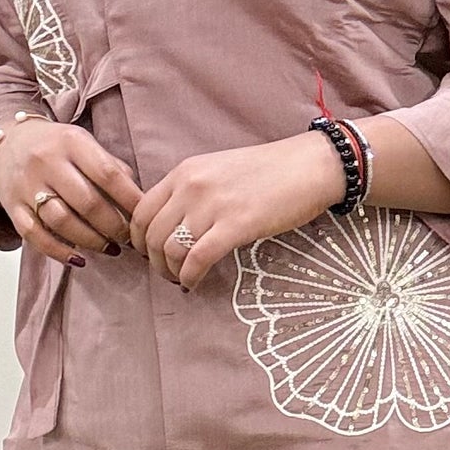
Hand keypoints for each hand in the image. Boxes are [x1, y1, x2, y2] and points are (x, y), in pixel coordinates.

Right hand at [0, 121, 142, 264]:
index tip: (146, 218)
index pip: (108, 174)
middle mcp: (47, 162)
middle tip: (128, 238)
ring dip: (91, 241)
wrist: (7, 142)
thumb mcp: (84, 143)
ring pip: (62, 222)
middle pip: (87, 202)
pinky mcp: (13, 207)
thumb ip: (110, 167)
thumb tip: (140, 201)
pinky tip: (79, 259)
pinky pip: (35, 236)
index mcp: (72, 142)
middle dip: (114, 226)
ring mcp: (27, 185)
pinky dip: (59, 252)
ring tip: (109, 248)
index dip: (131, 200)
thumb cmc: (55, 146)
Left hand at [130, 133, 344, 290]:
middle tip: (166, 273)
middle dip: (153, 261)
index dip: (138, 239)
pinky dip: (189, 277)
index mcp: (184, 172)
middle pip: (150, 234)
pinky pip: (197, 260)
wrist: (310, 166)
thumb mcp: (218, 170)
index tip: (149, 254)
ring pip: (170, 249)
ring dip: (171, 272)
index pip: (141, 210)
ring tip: (181, 279)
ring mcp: (211, 205)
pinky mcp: (235, 226)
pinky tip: (194, 284)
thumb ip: (192, 192)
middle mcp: (191, 186)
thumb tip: (174, 225)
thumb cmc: (270, 171)